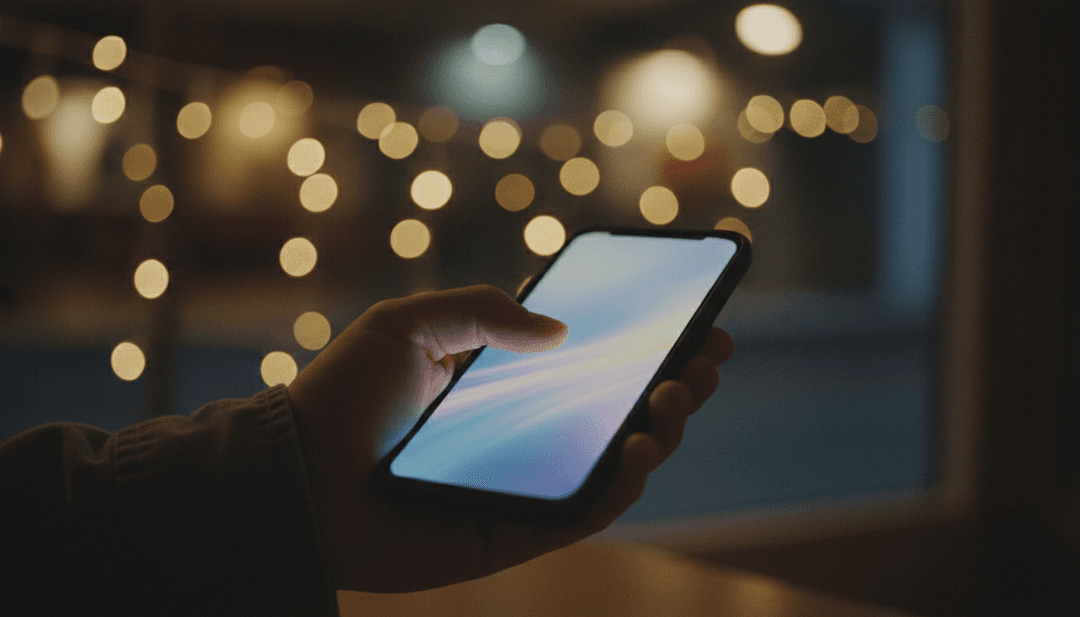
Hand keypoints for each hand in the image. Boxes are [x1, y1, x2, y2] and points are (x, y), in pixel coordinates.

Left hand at [286, 285, 733, 592]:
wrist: (298, 476)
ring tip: (675, 395)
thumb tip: (562, 330)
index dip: (647, 346)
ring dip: (663, 429)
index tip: (698, 324)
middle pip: (620, 410)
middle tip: (705, 359)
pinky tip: (641, 447)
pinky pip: (587, 509)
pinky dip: (625, 482)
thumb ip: (483, 312)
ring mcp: (527, 482)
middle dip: (676, 383)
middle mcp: (526, 432)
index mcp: (505, 383)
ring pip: (618, 461)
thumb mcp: (409, 323)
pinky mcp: (518, 530)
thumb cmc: (343, 396)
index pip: (593, 364)